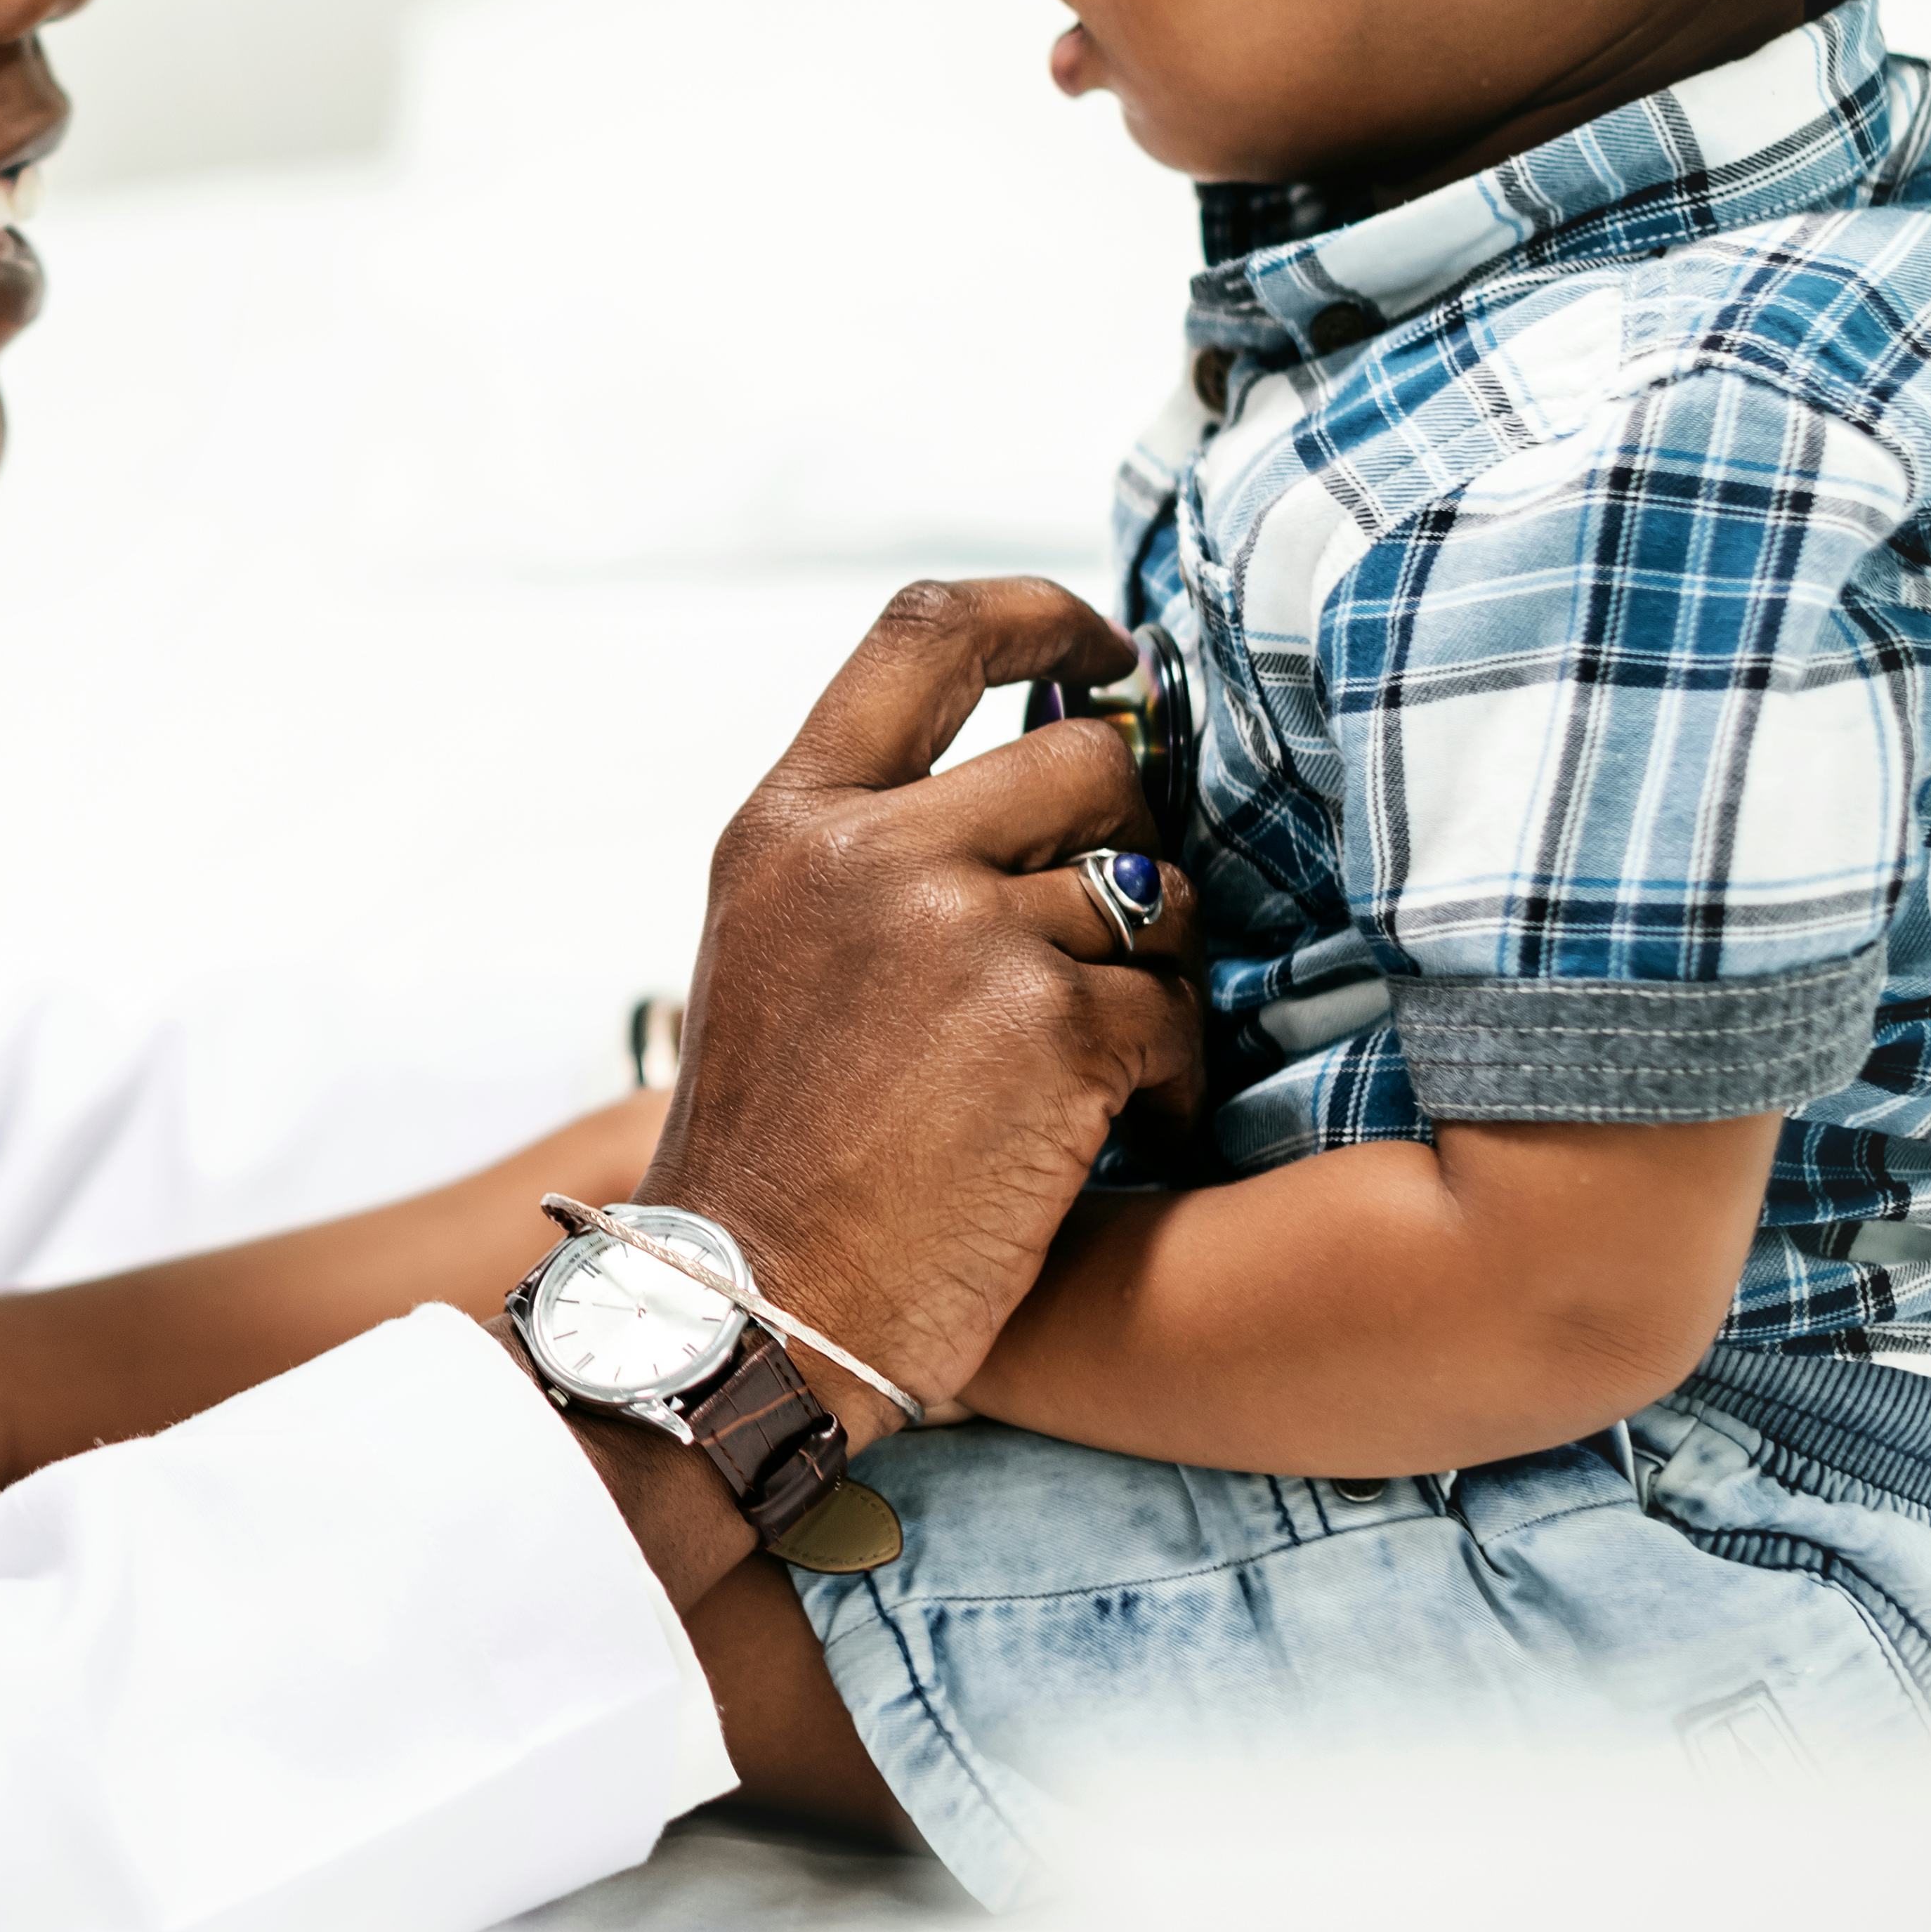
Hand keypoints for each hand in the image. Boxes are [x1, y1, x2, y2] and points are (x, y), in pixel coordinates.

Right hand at [634, 578, 1201, 1431]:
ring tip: (1096, 1063)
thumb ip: (879, 849)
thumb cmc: (776, 1155)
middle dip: (1129, 835)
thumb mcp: (778, 952)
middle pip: (1084, 758)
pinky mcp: (1056, 1034)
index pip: (928, 629)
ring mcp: (966, 937)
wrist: (755, 1316)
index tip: (1107, 652)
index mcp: (789, 823)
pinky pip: (1175, 1014)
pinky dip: (1166, 1080)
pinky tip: (1118, 1135)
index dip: (1044, 616)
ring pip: (1150, 894)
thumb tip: (1061, 765)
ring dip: (1152, 973)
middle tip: (1118, 924)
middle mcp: (873, 854)